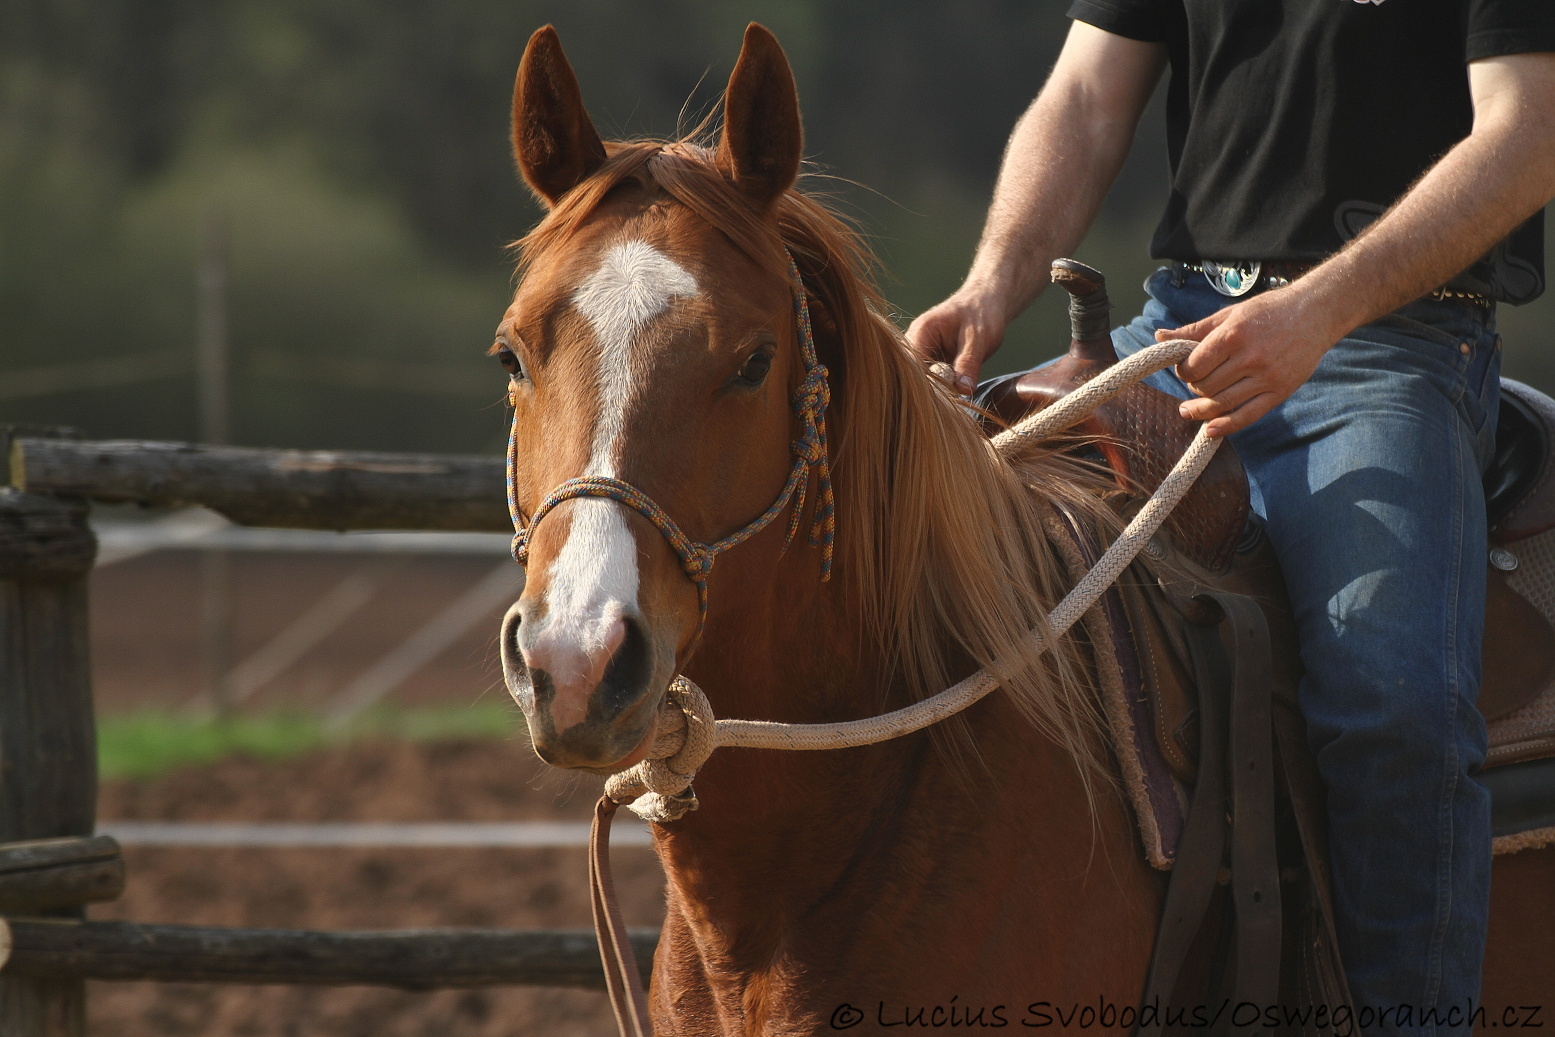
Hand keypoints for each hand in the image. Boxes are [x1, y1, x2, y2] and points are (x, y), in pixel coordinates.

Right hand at [905, 289, 1008, 395]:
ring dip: (937, 389)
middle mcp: (915, 341)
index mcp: (922, 332)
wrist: (987, 301)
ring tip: (955, 393)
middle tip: (954, 398)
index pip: (913, 366)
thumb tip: (963, 390)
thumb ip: (969, 363)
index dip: (927, 385)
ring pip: (921, 378)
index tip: (947, 397)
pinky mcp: (930, 359)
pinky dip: (941, 385)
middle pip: (912, 374)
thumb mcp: (979, 339)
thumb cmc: (983, 313)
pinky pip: (930, 378)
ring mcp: (921, 351)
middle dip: (931, 390)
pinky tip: (954, 389)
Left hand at [1156, 287, 1342, 436]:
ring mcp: (1266, 377)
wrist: (1316, 312)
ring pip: (1222, 404)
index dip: (1183, 371)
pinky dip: (1226, 426)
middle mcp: (1249, 357)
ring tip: (1189, 409)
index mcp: (1233, 335)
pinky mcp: (1280, 391)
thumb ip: (1194, 330)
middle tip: (1195, 382)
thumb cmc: (1269, 310)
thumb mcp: (1230, 314)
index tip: (1185, 369)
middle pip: (1206, 386)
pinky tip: (1209, 430)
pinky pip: (1248, 415)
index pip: (1194, 366)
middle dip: (1193, 388)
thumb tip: (1160, 337)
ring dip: (1201, 410)